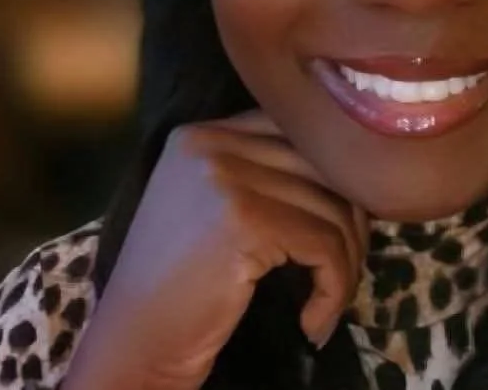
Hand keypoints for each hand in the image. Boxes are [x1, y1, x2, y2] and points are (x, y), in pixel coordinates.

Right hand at [64, 111, 368, 389]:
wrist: (132, 353)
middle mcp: (211, 143)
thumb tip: (356, 171)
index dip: (334, 182)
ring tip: (328, 301)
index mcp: (202, 134)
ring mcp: (225, 177)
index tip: (339, 232)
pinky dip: (334, 288)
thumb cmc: (179, 290)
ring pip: (331, 206)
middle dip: (350, 223)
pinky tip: (314, 319)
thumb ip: (268, 174)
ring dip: (345, 263)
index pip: (298, 133)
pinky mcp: (245, 219)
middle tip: (342, 273)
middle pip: (322, 165)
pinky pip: (325, 244)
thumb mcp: (217, 207)